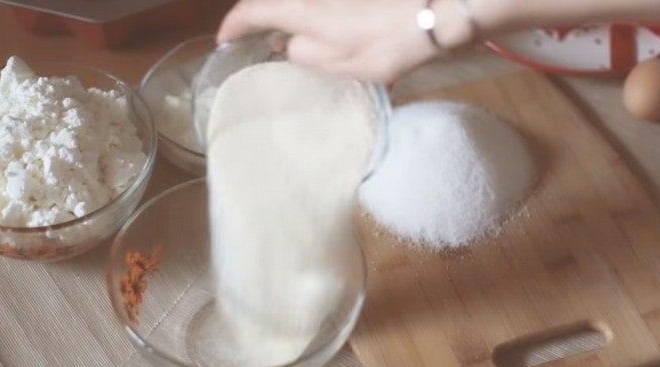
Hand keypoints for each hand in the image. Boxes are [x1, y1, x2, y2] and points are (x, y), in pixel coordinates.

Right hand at [217, 0, 473, 82]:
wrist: (435, 13)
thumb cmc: (385, 45)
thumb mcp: (338, 65)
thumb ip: (304, 54)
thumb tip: (292, 44)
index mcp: (299, 9)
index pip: (251, 11)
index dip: (233, 25)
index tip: (224, 40)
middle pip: (273, 0)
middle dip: (259, 15)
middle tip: (257, 38)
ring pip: (296, 1)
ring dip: (287, 15)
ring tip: (290, 37)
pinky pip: (316, 2)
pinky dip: (310, 12)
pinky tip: (321, 27)